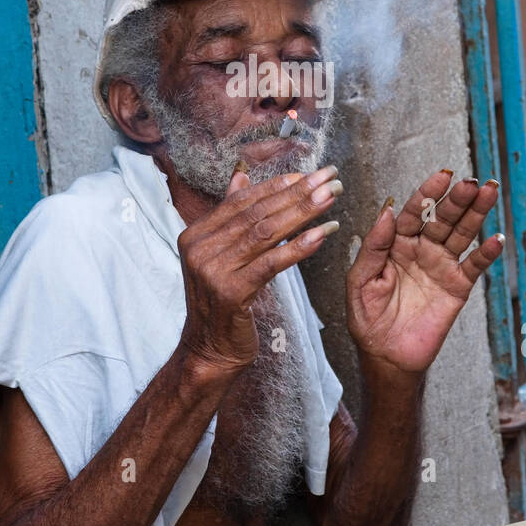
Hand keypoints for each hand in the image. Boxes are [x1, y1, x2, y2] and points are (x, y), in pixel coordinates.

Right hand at [178, 164, 341, 370]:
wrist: (210, 350)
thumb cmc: (223, 302)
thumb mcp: (221, 255)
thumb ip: (230, 216)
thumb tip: (240, 176)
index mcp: (195, 234)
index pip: (242, 201)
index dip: (276, 185)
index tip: (308, 174)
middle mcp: (199, 248)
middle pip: (257, 213)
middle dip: (297, 194)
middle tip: (329, 179)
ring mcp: (211, 270)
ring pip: (265, 234)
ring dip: (303, 213)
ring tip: (331, 199)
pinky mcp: (230, 292)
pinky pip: (271, 263)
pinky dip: (299, 247)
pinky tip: (322, 235)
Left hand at [346, 169, 502, 373]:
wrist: (386, 356)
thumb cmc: (368, 319)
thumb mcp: (359, 282)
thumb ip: (372, 247)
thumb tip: (386, 212)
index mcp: (395, 243)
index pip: (413, 211)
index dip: (427, 193)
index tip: (442, 176)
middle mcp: (421, 249)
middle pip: (442, 217)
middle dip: (457, 199)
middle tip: (471, 182)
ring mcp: (441, 265)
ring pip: (461, 233)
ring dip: (476, 213)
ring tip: (490, 192)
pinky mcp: (457, 287)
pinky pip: (474, 266)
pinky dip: (486, 253)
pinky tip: (496, 238)